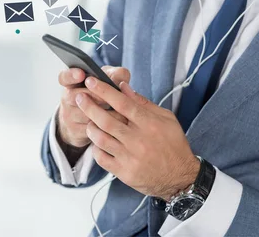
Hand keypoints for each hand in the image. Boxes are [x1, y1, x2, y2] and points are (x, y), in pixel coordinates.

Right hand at [56, 66, 129, 147]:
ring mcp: (69, 116)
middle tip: (111, 97)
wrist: (87, 122)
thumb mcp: (106, 82)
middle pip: (76, 96)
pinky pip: (90, 129)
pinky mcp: (75, 131)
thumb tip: (119, 78)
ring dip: (104, 112)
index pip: (65, 77)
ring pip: (85, 114)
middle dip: (97, 96)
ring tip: (120, 111)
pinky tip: (117, 124)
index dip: (72, 75)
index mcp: (72, 83)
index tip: (81, 74)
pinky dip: (105, 127)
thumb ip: (114, 75)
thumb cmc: (101, 96)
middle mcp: (67, 98)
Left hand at [76, 77, 200, 200]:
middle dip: (89, 106)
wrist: (179, 176)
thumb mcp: (166, 118)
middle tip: (79, 97)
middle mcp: (138, 139)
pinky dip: (95, 148)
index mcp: (150, 123)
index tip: (91, 81)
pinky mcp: (124, 172)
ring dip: (90, 127)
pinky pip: (102, 158)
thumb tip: (123, 87)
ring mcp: (130, 157)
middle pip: (106, 120)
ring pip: (101, 139)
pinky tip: (96, 142)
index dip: (104, 91)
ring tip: (88, 121)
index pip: (122, 103)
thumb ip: (143, 103)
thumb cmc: (173, 144)